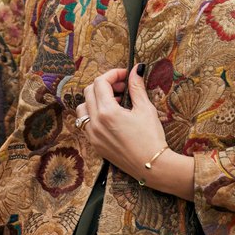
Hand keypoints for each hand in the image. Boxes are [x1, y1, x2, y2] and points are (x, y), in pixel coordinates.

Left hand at [80, 65, 168, 180]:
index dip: (112, 74)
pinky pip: (85, 123)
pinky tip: (110, 117)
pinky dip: (93, 115)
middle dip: (105, 85)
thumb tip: (135, 69)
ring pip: (83, 108)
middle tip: (122, 88)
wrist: (151, 165)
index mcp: (107, 112)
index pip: (100, 82)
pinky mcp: (95, 144)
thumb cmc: (150, 138)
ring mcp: (92, 135)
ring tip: (115, 103)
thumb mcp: (145, 109)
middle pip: (89, 92)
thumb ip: (136, 87)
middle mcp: (95, 123)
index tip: (124, 76)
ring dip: (95, 100)